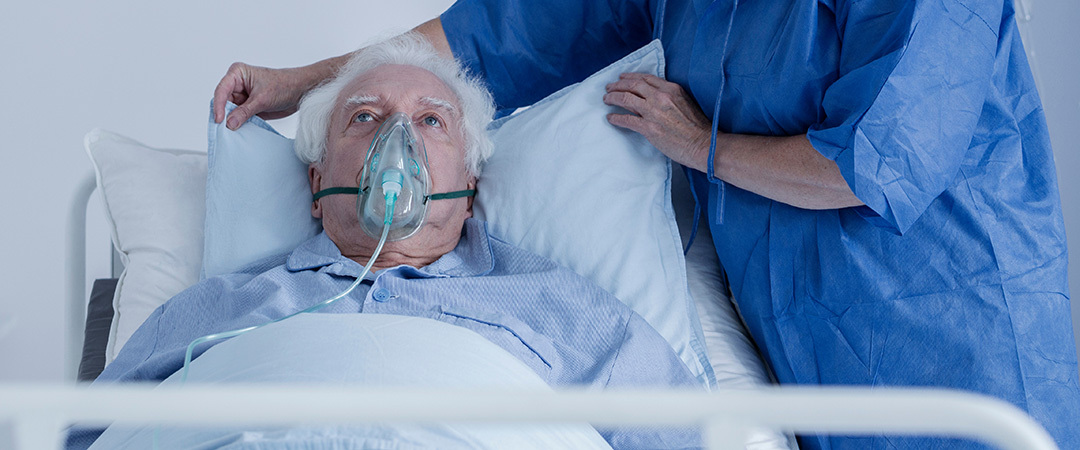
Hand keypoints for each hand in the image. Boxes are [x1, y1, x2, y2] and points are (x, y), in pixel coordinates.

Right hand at [212, 62, 330, 129]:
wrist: (301, 91)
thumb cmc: (284, 85)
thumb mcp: (262, 99)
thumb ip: (244, 112)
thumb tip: (229, 124)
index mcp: (237, 74)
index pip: (221, 90)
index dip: (218, 106)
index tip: (219, 120)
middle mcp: (237, 84)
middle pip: (223, 102)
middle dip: (224, 115)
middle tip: (223, 130)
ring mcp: (243, 97)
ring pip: (230, 111)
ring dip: (232, 121)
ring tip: (232, 132)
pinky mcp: (249, 107)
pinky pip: (239, 117)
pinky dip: (239, 124)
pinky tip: (240, 132)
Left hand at [603, 73, 711, 171]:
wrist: (703, 144)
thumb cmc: (697, 127)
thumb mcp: (686, 102)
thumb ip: (670, 96)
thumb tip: (656, 96)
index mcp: (671, 89)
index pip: (645, 78)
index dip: (631, 77)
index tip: (622, 78)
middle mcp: (660, 97)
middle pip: (632, 85)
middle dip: (618, 85)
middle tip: (609, 88)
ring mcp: (653, 112)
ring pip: (626, 99)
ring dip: (613, 98)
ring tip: (606, 100)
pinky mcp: (649, 128)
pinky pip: (626, 119)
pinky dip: (616, 117)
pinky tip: (610, 118)